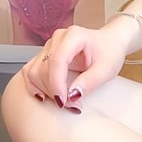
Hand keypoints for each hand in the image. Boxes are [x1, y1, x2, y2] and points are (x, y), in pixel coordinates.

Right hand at [20, 20, 134, 111]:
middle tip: (71, 105)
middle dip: (53, 90)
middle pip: (43, 68)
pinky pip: (31, 72)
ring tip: (64, 101)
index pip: (57, 60)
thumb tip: (72, 96)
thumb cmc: (110, 52)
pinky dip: (37, 86)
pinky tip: (46, 97)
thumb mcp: (107, 69)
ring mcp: (49, 46)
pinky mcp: (44, 55)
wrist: (110, 43)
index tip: (63, 101)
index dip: (56, 83)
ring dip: (44, 90)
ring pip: (34, 72)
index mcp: (74, 36)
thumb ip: (90, 82)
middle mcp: (58, 38)